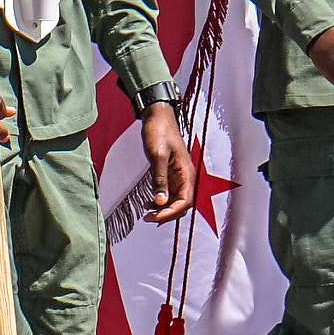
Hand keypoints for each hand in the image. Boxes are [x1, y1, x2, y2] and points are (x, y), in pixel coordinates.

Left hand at [141, 102, 194, 223]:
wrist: (157, 116)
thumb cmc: (159, 132)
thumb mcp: (157, 155)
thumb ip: (159, 179)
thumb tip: (160, 201)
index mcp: (187, 173)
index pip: (186, 201)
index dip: (172, 212)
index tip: (156, 215)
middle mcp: (185, 177)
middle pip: (181, 205)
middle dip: (167, 214)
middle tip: (148, 218)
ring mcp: (177, 177)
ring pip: (174, 201)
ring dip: (162, 210)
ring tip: (146, 213)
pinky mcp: (169, 174)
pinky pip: (168, 194)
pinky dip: (159, 201)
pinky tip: (148, 203)